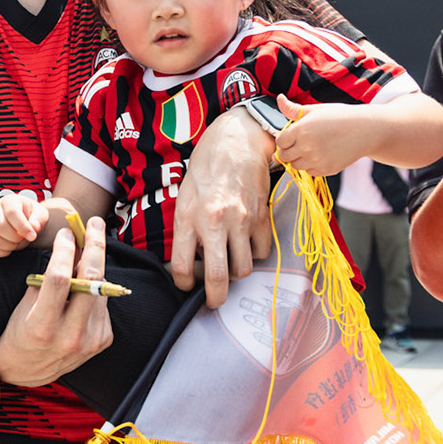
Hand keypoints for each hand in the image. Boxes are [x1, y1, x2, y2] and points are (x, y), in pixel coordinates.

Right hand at [0, 193, 51, 256]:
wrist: (23, 221)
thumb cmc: (32, 216)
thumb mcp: (40, 214)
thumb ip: (38, 219)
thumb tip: (33, 227)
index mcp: (9, 201)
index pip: (12, 212)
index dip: (23, 227)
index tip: (32, 236)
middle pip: (0, 226)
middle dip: (15, 238)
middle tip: (24, 238)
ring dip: (10, 246)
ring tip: (18, 242)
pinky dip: (3, 252)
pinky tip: (10, 247)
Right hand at [0, 219, 113, 387]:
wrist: (28, 370)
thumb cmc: (20, 332)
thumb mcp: (24, 306)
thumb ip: (47, 280)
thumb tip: (71, 247)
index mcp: (42, 327)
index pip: (59, 279)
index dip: (64, 250)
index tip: (66, 233)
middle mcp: (70, 337)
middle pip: (92, 281)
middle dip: (95, 246)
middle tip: (95, 225)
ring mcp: (91, 341)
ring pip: (102, 289)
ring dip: (95, 266)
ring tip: (87, 252)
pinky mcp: (103, 341)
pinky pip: (103, 304)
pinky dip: (95, 290)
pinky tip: (84, 288)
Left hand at [171, 107, 272, 307]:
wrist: (237, 141)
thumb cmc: (206, 167)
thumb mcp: (184, 197)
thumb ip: (185, 229)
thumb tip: (189, 261)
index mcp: (188, 217)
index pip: (181, 267)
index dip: (182, 284)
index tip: (186, 286)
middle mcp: (214, 222)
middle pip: (217, 277)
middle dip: (215, 298)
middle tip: (213, 301)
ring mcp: (241, 221)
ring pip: (243, 269)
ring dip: (236, 273)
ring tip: (229, 264)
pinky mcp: (261, 218)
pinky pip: (260, 252)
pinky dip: (254, 254)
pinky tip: (245, 245)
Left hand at [272, 97, 370, 176]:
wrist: (365, 130)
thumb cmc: (340, 117)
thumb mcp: (316, 110)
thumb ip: (293, 109)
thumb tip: (279, 98)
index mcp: (301, 130)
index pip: (279, 142)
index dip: (284, 139)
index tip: (292, 136)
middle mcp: (307, 147)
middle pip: (284, 156)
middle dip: (288, 150)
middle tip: (299, 143)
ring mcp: (316, 160)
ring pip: (295, 166)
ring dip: (299, 159)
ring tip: (311, 148)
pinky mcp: (326, 170)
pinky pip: (309, 172)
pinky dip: (311, 166)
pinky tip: (321, 154)